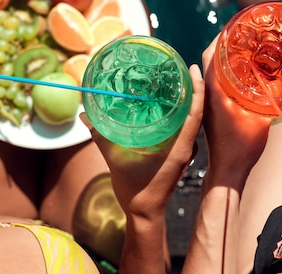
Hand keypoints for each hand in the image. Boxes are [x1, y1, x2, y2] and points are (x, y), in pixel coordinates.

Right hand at [80, 64, 204, 216]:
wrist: (144, 213)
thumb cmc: (135, 190)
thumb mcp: (116, 160)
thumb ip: (101, 136)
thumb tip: (85, 115)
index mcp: (178, 148)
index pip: (195, 114)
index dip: (197, 91)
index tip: (192, 71)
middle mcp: (186, 147)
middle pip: (196, 112)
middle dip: (193, 88)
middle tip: (183, 67)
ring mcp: (183, 150)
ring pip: (192, 119)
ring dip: (188, 99)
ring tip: (179, 79)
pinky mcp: (178, 153)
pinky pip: (184, 127)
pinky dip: (181, 112)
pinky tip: (170, 102)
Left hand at [201, 36, 271, 180]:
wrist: (227, 170)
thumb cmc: (241, 148)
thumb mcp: (260, 119)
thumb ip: (270, 100)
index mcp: (214, 91)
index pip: (211, 55)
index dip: (221, 37)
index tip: (235, 25)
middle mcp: (206, 94)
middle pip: (210, 59)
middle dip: (224, 43)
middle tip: (244, 33)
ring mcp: (207, 101)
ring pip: (211, 70)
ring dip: (224, 57)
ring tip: (244, 48)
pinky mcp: (211, 109)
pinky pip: (215, 83)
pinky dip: (225, 72)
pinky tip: (242, 73)